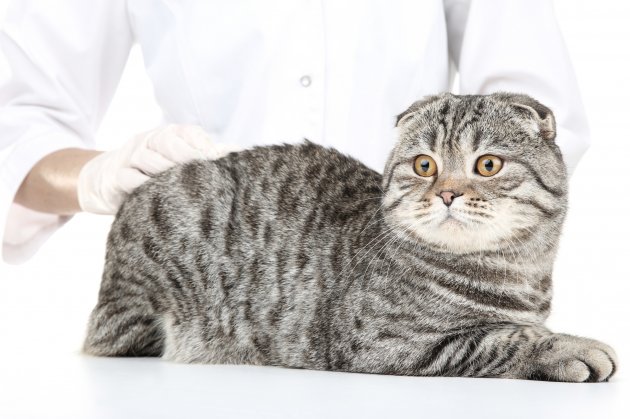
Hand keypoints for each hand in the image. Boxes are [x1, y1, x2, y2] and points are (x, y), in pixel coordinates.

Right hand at [77, 125, 239, 213]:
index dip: (204, 144)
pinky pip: (129, 179)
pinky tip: (158, 196)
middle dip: (188, 155)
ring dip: (166, 171)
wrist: (103, 180)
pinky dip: (142, 186)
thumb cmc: (152, 173)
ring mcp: (129, 157)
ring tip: (185, 186)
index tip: (221, 158)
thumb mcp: (175, 160)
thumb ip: (204, 157)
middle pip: (168, 141)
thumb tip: (239, 154)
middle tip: (206, 170)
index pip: (188, 133)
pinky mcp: (114, 177)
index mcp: (168, 135)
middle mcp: (148, 141)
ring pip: (148, 158)